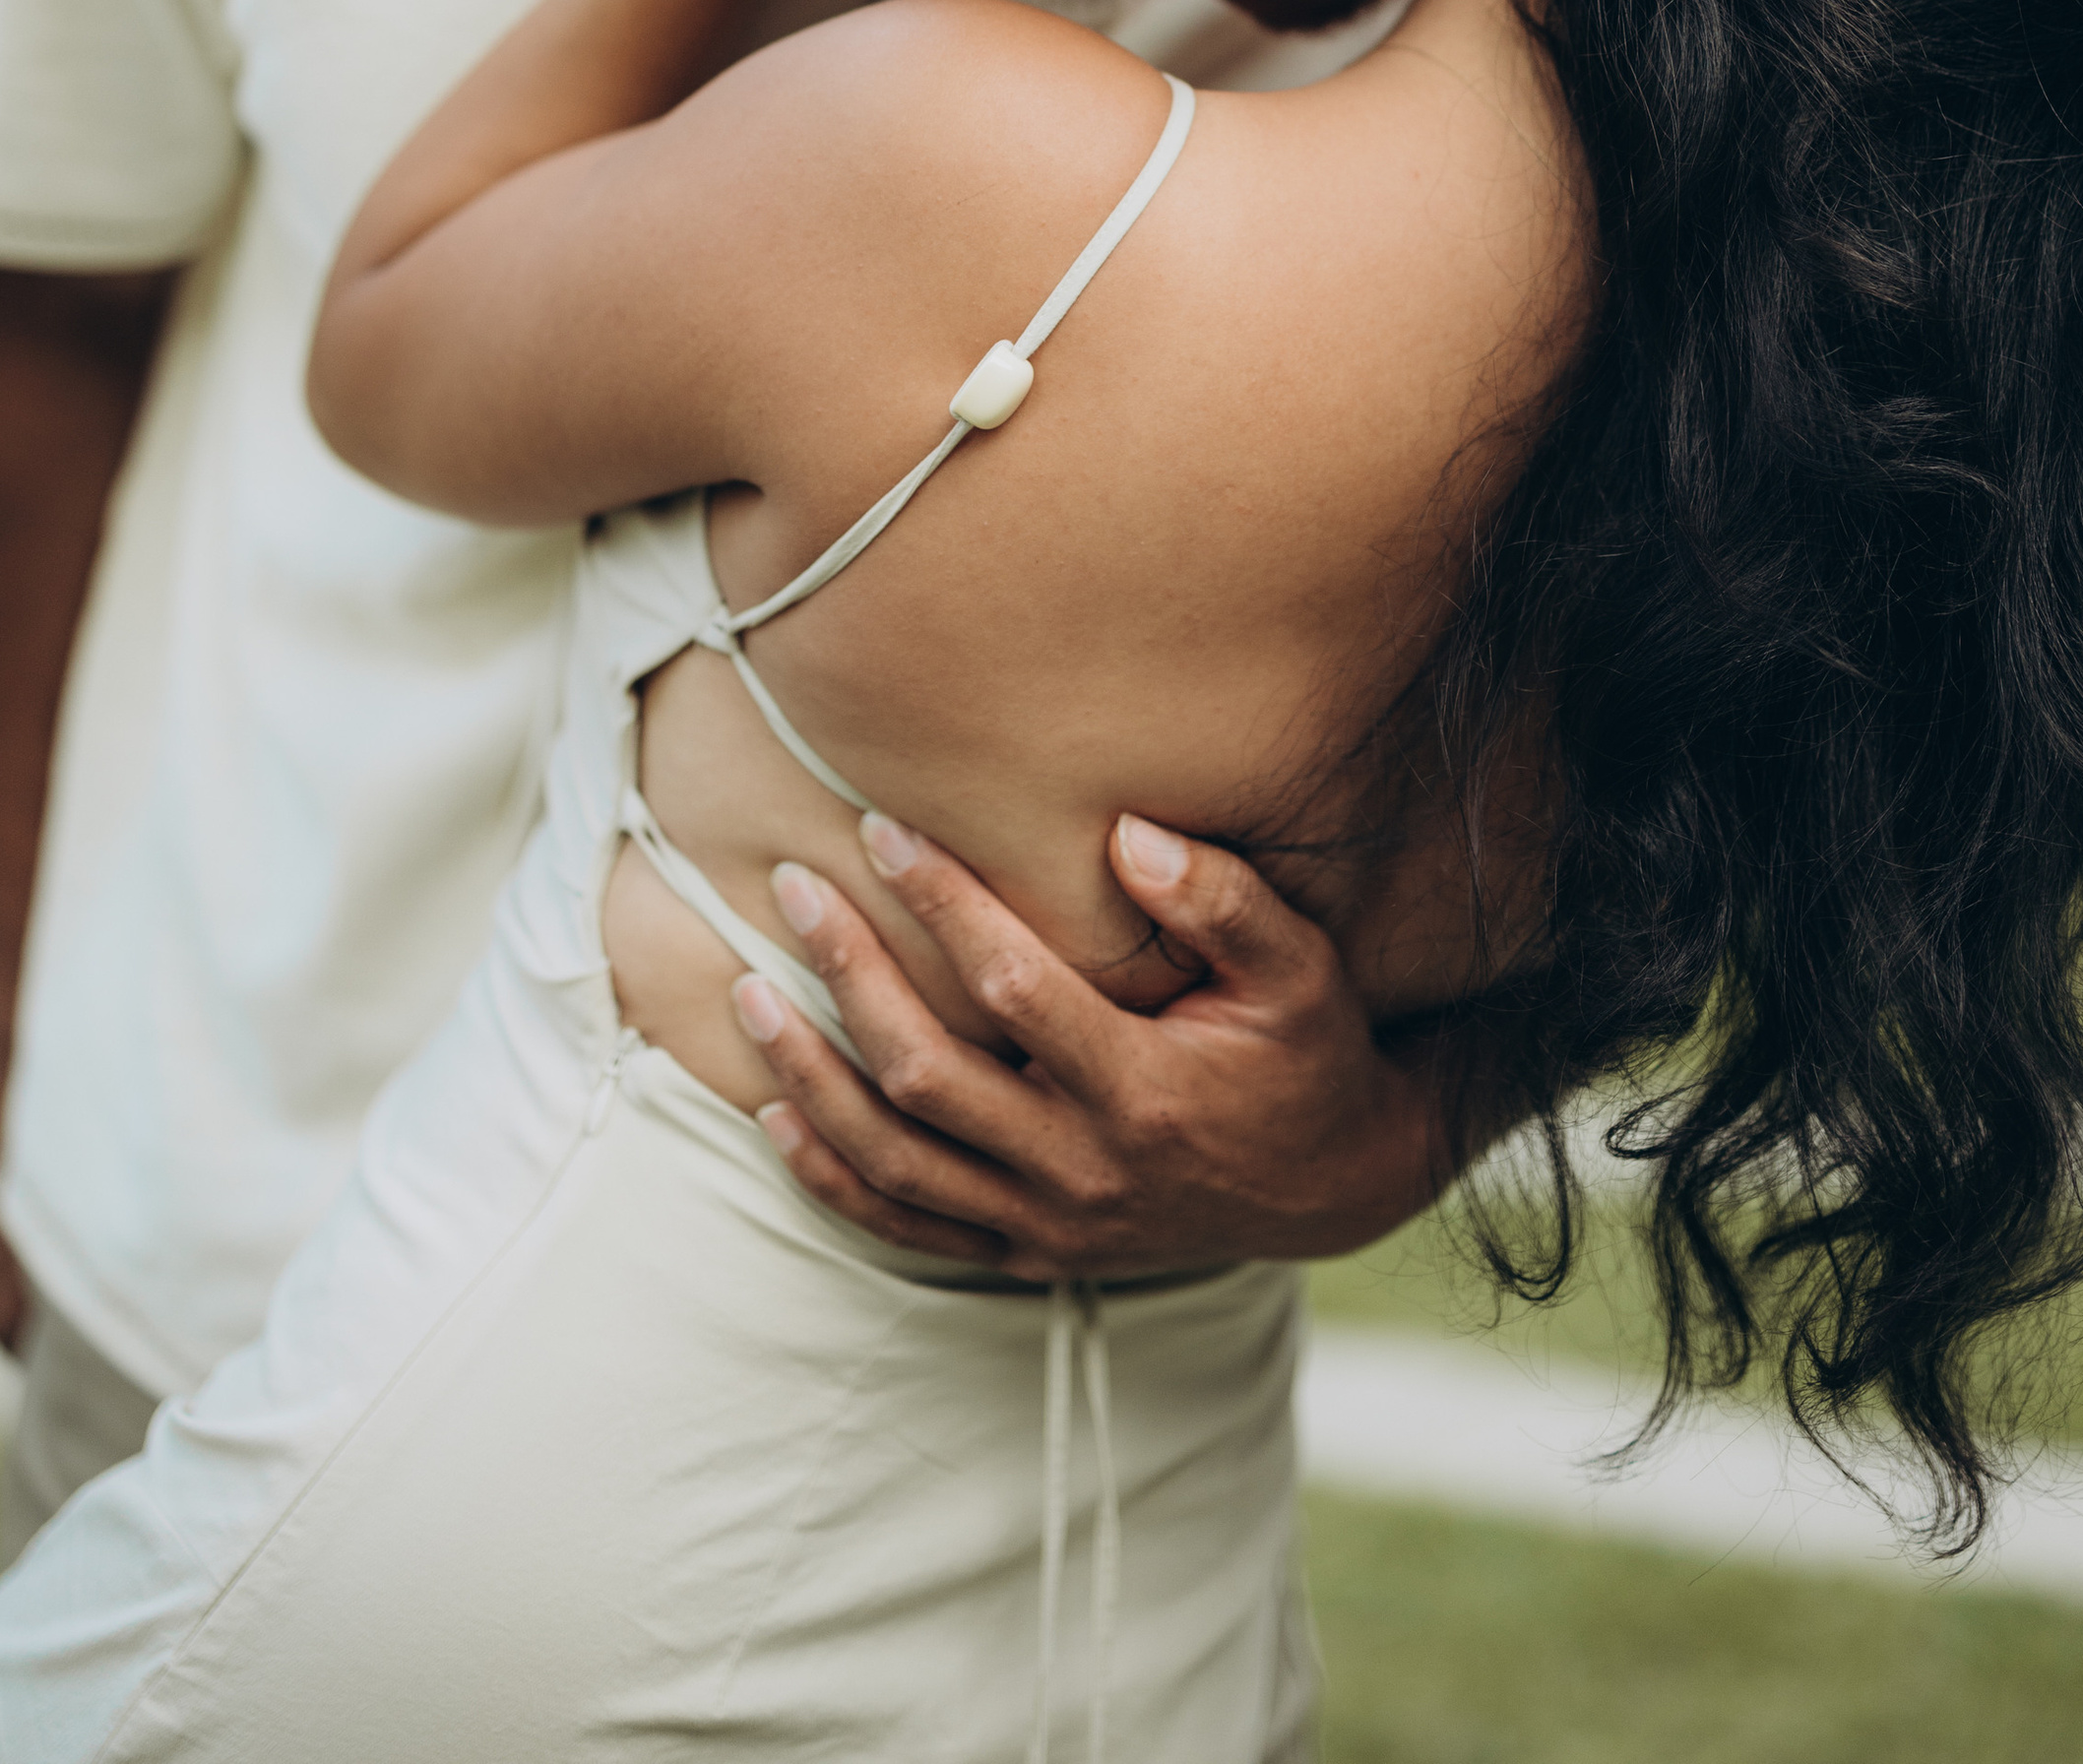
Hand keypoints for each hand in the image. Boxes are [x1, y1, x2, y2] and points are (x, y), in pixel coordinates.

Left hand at [733, 813, 1448, 1274]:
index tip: (884, 831)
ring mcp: (1049, 1221)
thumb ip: (1223, 898)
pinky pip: (906, 1226)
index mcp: (1142, 1089)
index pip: (1012, 987)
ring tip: (750, 993)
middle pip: (926, 1072)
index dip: (942, 904)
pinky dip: (832, 1176)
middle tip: (796, 889)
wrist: (1332, 1186)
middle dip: (849, 974)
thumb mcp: (1299, 968)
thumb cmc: (1308, 1052)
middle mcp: (1082, 1167)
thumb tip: (1129, 833)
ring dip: (811, 1075)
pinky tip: (777, 1111)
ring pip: (894, 1157)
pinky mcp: (1031, 1251)